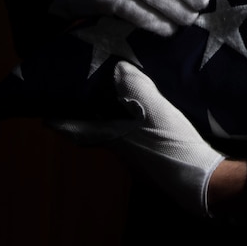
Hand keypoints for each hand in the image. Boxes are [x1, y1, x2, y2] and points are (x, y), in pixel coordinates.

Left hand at [49, 61, 224, 216]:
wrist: (200, 179)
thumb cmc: (171, 144)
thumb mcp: (151, 108)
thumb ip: (133, 86)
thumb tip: (117, 67)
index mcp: (113, 138)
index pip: (77, 130)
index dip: (61, 122)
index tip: (46, 115)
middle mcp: (122, 150)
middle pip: (97, 132)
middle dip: (91, 115)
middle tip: (90, 95)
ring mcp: (139, 159)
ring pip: (119, 135)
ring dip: (116, 119)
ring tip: (123, 97)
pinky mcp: (157, 161)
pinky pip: (139, 138)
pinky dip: (137, 125)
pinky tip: (150, 115)